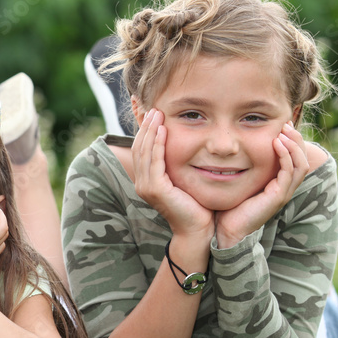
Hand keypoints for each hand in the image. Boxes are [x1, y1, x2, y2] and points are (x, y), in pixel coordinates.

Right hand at [132, 109, 213, 237]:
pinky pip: (154, 161)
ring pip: (144, 151)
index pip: (141, 149)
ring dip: (150, 130)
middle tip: (153, 107)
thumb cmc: (196, 205)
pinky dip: (158, 143)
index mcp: (146, 180)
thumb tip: (184, 144)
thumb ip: (177, 164)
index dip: (144, 130)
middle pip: (139, 147)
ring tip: (157, 113)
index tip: (151, 111)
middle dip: (145, 125)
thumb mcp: (183, 179)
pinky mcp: (155, 189)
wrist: (198, 230)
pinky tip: (164, 130)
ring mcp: (146, 186)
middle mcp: (141, 183)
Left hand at [215, 121, 308, 247]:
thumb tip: (230, 145)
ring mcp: (282, 193)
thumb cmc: (227, 206)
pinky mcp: (277, 197)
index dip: (291, 140)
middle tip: (285, 123)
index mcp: (277, 183)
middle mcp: (283, 187)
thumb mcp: (236, 180)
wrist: (225, 230)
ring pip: (300, 164)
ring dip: (293, 145)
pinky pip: (289, 172)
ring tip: (284, 130)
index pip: (293, 158)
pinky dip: (285, 156)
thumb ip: (239, 165)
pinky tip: (276, 143)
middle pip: (301, 158)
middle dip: (296, 139)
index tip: (282, 124)